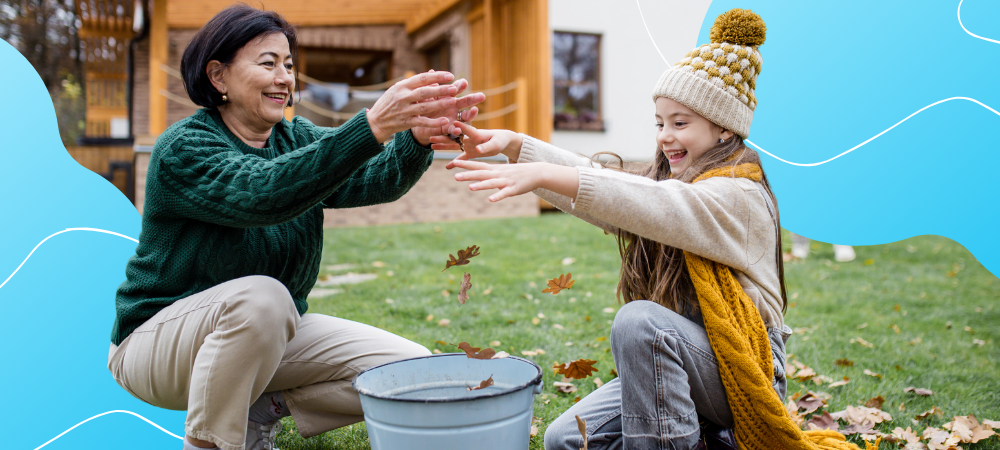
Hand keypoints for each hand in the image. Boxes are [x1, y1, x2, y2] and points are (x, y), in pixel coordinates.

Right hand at [367, 71, 465, 141]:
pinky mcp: (406, 123)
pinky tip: (445, 121)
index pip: (422, 78)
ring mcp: (404, 110)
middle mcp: (403, 97)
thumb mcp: (398, 89)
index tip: (450, 75)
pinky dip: (434, 122)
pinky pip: (422, 122)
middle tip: (454, 88)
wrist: (376, 121)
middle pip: (425, 92)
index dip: (437, 76)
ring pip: (425, 106)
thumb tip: (432, 74)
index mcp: (402, 86)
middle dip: (441, 90)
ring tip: (453, 101)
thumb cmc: (389, 102)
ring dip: (440, 103)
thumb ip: (414, 83)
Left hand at [410, 78, 485, 145]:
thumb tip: (431, 71)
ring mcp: (453, 117)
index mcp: (448, 95)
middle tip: (481, 96)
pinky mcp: (448, 129)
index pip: (457, 89)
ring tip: (474, 110)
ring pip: (465, 116)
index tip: (464, 83)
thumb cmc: (423, 105)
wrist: (418, 122)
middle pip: (466, 101)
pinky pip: (454, 130)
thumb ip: (430, 86)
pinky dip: (457, 130)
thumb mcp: (426, 95)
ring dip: (471, 114)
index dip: (460, 86)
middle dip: (473, 98)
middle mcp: (454, 106)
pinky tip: (459, 129)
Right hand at [429, 121, 523, 167]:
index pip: (466, 129)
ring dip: (443, 146)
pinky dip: (455, 162)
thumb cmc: (500, 139)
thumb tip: (478, 150)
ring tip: (431, 146)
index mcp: (476, 134)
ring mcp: (468, 145)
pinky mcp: (470, 152)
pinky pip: (461, 157)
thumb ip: (487, 147)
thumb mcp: (496, 144)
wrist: (502, 141)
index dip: (458, 126)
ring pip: (453, 146)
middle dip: (442, 137)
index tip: (449, 123)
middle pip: (453, 137)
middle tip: (430, 136)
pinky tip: (447, 167)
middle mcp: (469, 138)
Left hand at [451, 160, 578, 201]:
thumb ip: (490, 174)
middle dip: (468, 175)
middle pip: (481, 174)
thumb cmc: (518, 173)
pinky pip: (504, 193)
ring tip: (470, 187)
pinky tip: (490, 200)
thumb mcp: (502, 171)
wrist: (537, 172)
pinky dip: (498, 196)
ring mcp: (506, 181)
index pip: (478, 165)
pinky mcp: (514, 189)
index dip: (466, 164)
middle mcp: (498, 174)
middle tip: (455, 176)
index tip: (453, 162)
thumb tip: (477, 177)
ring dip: (481, 185)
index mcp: (495, 169)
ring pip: (491, 183)